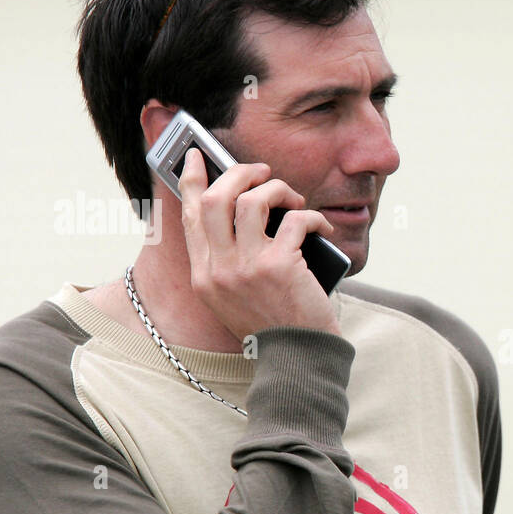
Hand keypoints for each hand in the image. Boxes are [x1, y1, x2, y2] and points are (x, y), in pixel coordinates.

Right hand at [178, 147, 340, 342]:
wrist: (298, 358)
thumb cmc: (274, 324)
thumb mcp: (234, 297)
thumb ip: (229, 259)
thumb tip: (246, 208)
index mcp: (203, 276)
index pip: (189, 215)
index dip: (191, 179)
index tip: (196, 155)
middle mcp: (218, 269)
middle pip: (215, 198)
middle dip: (239, 173)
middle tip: (262, 172)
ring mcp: (246, 267)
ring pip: (251, 200)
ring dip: (277, 190)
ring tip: (294, 199)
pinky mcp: (279, 267)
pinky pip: (295, 220)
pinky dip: (313, 217)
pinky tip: (323, 229)